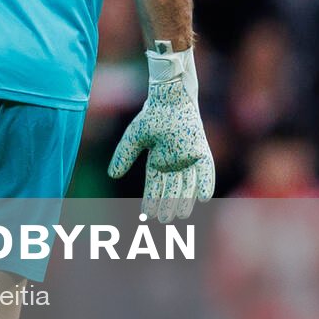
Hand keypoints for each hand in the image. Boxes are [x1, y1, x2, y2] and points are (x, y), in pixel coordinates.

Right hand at [108, 43, 214, 222]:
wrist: (169, 98)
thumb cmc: (151, 115)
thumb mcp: (133, 138)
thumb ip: (124, 156)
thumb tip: (112, 175)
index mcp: (158, 161)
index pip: (154, 185)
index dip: (150, 200)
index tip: (146, 215)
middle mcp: (174, 162)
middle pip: (171, 188)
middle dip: (167, 204)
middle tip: (164, 220)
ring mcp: (189, 157)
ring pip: (188, 184)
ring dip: (185, 199)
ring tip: (181, 215)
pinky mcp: (201, 150)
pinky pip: (206, 170)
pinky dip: (205, 183)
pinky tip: (204, 198)